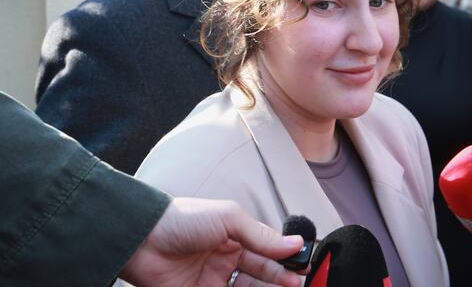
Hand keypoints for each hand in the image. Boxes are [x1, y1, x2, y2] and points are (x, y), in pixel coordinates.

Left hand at [120, 198, 304, 286]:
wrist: (142, 240)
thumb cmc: (183, 220)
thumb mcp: (229, 218)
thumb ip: (262, 235)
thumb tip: (295, 244)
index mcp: (235, 237)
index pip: (268, 251)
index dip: (286, 260)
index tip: (302, 268)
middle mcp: (226, 260)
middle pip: (261, 274)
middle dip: (280, 280)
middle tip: (295, 285)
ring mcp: (213, 281)